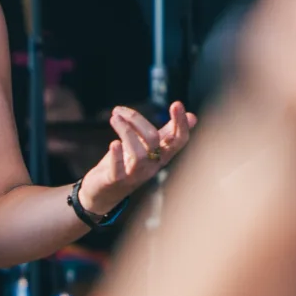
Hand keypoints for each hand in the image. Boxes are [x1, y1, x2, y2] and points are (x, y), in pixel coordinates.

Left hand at [78, 101, 197, 217]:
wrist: (102, 192)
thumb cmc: (127, 165)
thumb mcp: (148, 147)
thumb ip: (167, 132)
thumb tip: (192, 115)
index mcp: (162, 155)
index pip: (178, 140)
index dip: (180, 123)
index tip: (177, 104)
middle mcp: (152, 166)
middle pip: (153, 139)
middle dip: (137, 120)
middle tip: (119, 111)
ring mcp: (135, 174)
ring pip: (138, 153)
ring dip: (125, 131)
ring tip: (113, 119)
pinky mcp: (116, 180)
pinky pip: (119, 169)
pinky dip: (116, 156)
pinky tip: (114, 143)